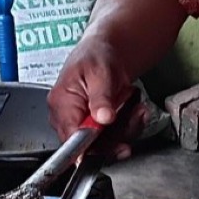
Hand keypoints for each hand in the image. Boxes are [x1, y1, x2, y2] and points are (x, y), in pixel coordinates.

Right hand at [49, 38, 141, 160]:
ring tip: (137, 110)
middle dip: (117, 135)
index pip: (70, 138)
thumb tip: (103, 119)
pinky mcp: (92, 126)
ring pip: (103, 145)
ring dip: (126, 130)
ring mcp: (79, 123)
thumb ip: (101, 98)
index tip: (113, 144)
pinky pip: (110, 138)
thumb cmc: (96, 56)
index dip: (91, 147)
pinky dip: (127, 128)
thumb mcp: (100, 73)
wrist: (106, 51)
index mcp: (61, 103)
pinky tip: (135, 113)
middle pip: (88, 146)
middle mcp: (66, 117)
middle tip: (135, 117)